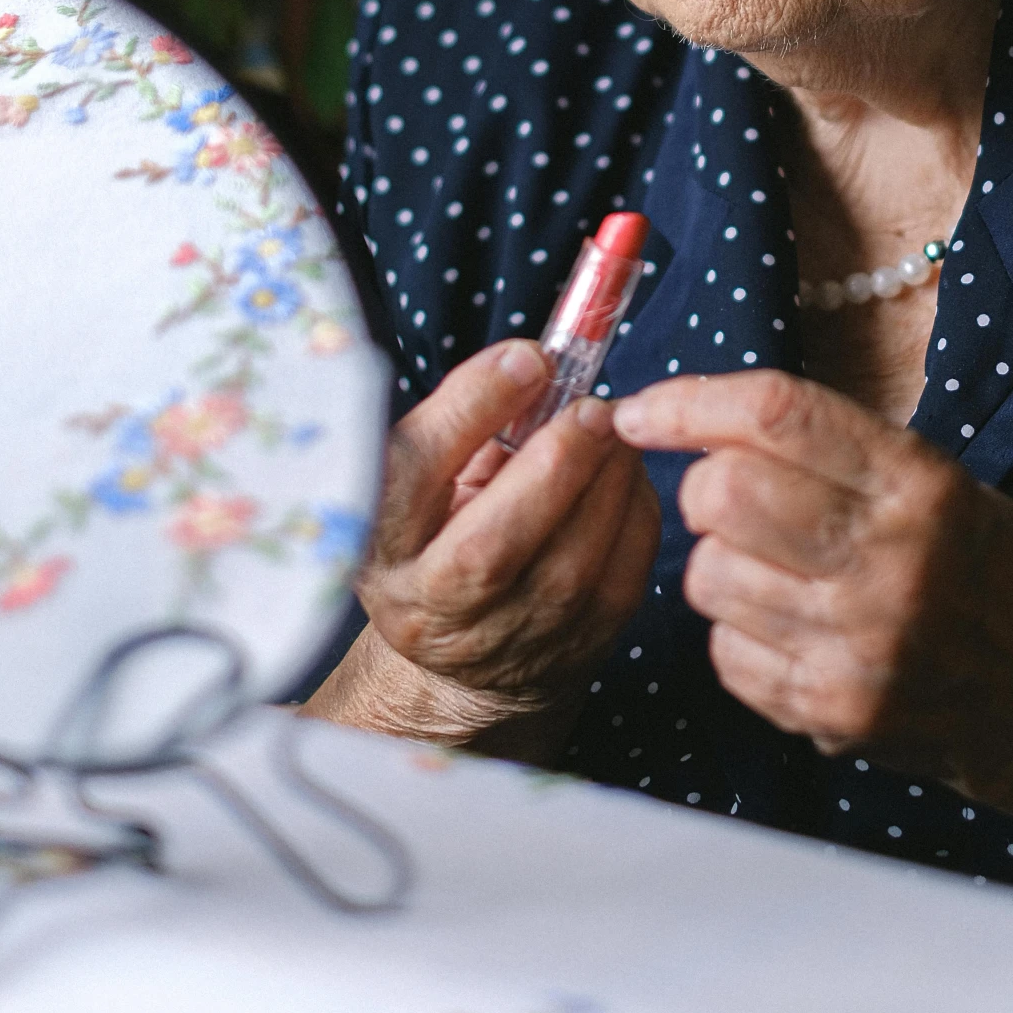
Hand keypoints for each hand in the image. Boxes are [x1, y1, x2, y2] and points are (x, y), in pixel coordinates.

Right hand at [304, 341, 659, 755]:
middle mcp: (428, 603)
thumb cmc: (445, 531)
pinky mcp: (572, 649)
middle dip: (555, 463)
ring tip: (615, 432)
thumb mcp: (427, 478)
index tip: (529, 358)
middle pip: (492, 544)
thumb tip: (533, 364)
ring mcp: (502, 640)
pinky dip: (634, 513)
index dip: (474, 407)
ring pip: (570, 566)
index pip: (414, 471)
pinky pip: (620, 576)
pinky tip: (625, 474)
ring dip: (607, 482)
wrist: (466, 654)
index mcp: (379, 540)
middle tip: (591, 407)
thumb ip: (466, 424)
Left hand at [613, 370, 1012, 813]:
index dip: (688, 402)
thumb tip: (703, 423)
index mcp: (920, 483)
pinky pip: (725, 653)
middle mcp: (890, 561)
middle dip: (705, 488)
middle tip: (736, 501)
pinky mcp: (836, 712)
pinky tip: (796, 631)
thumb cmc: (1001, 575)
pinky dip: (741, 635)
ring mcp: (859, 645)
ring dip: (722, 565)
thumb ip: (838, 452)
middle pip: (722, 493)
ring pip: (708, 576)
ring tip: (783, 573)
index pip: (774, 414)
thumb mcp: (944, 484)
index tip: (644, 410)